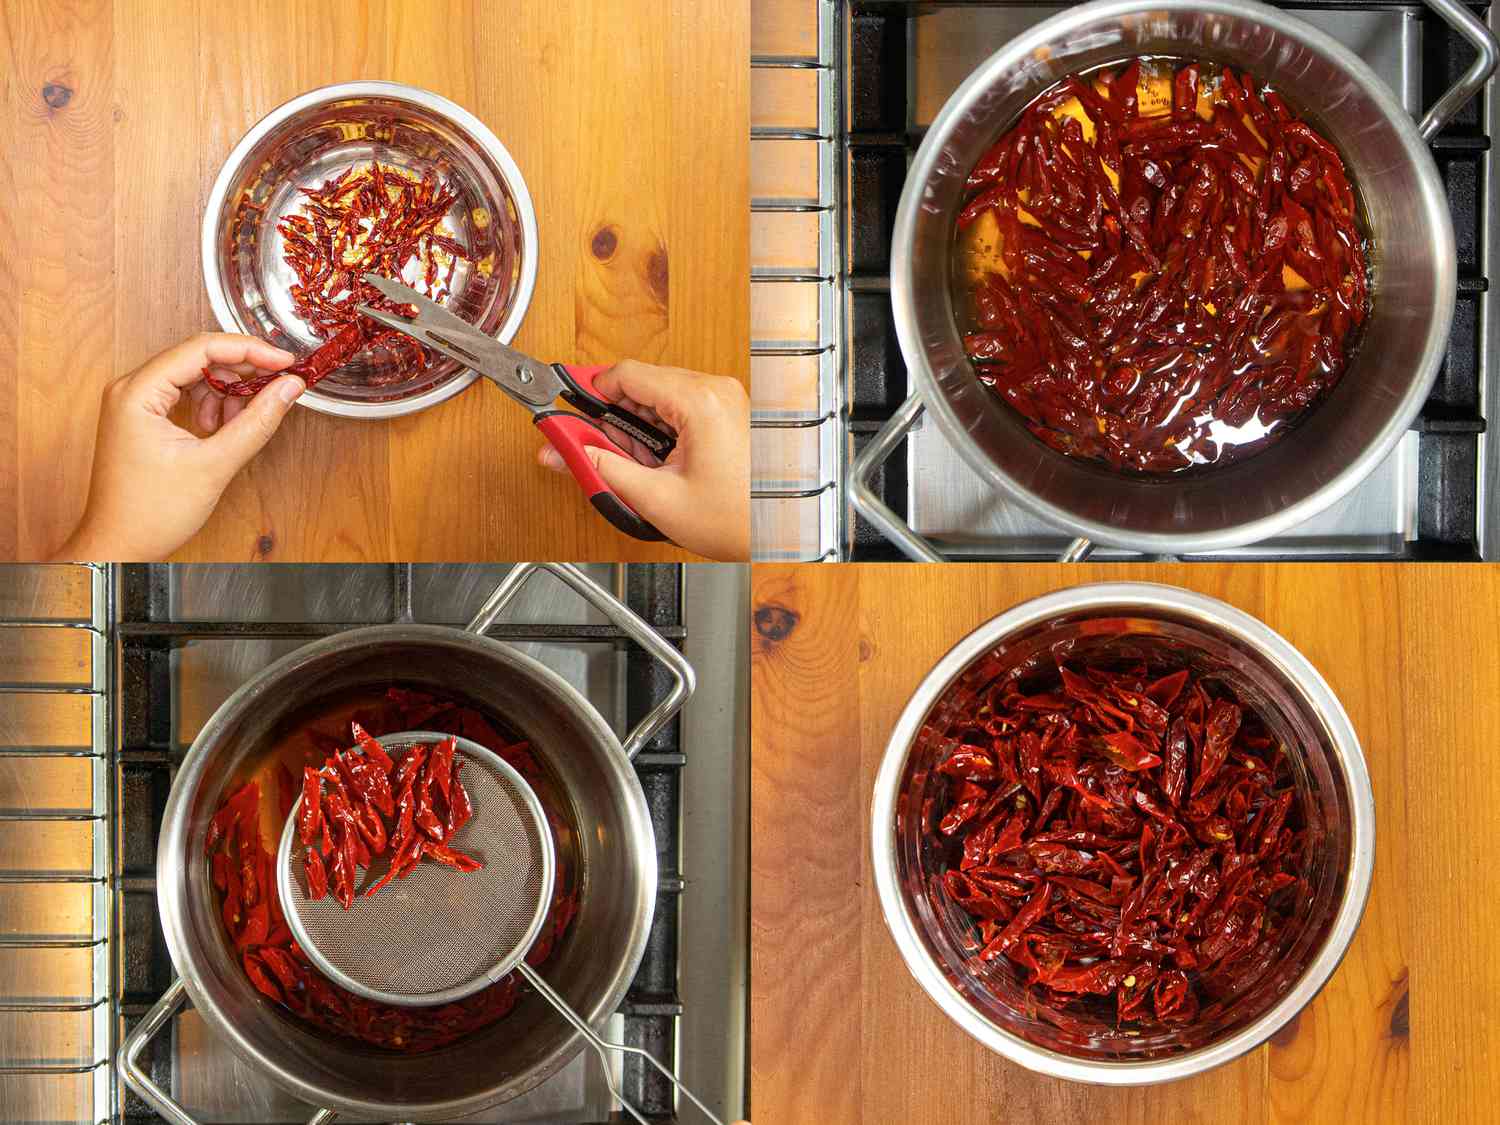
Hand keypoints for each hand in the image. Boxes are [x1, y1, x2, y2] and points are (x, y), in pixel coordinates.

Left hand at [52, 334, 304, 560]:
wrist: (121, 544)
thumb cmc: (149, 513)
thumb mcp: (215, 465)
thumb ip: (257, 422)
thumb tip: (288, 389)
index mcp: (137, 392)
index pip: (201, 348)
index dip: (249, 351)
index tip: (284, 362)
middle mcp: (131, 389)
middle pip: (198, 358)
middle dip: (242, 372)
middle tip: (278, 385)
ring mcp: (135, 402)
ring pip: (195, 376)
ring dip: (228, 392)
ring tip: (244, 420)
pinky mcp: (144, 417)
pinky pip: (186, 395)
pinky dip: (213, 406)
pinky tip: (224, 429)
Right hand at [537, 360, 749, 559]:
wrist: (780, 536)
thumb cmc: (738, 522)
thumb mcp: (656, 498)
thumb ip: (601, 469)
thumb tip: (564, 452)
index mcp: (700, 401)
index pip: (626, 373)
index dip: (591, 392)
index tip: (569, 410)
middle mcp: (716, 391)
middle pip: (642, 384)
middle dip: (614, 417)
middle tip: (596, 449)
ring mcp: (726, 401)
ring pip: (660, 398)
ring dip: (638, 428)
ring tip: (638, 467)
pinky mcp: (729, 414)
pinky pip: (681, 409)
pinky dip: (661, 432)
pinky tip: (660, 465)